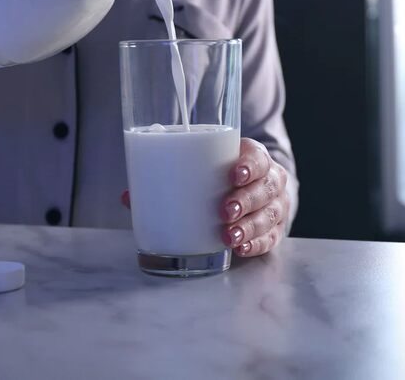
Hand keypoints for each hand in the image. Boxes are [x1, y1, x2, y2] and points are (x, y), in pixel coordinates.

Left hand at [120, 139, 290, 258]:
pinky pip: (271, 237)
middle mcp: (269, 179)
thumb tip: (129, 197)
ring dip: (250, 226)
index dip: (249, 165)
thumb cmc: (220, 178)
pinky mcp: (274, 228)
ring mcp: (275, 205)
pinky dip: (257, 244)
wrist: (253, 189)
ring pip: (269, 214)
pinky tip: (242, 248)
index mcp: (252, 157)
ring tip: (229, 236)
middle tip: (224, 211)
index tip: (234, 174)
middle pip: (265, 187)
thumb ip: (170, 179)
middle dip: (246, 200)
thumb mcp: (203, 170)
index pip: (258, 156)